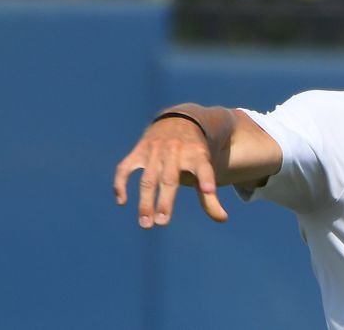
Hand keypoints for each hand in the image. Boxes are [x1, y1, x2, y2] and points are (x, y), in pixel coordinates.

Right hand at [114, 117, 228, 227]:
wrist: (181, 119)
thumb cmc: (194, 153)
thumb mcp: (205, 168)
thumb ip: (210, 196)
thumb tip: (223, 220)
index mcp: (197, 154)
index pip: (203, 166)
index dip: (206, 178)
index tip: (209, 190)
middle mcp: (176, 151)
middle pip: (170, 179)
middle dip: (165, 201)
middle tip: (162, 223)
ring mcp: (155, 150)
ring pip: (148, 178)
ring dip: (145, 201)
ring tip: (145, 223)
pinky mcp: (139, 151)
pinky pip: (125, 168)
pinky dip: (120, 183)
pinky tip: (121, 201)